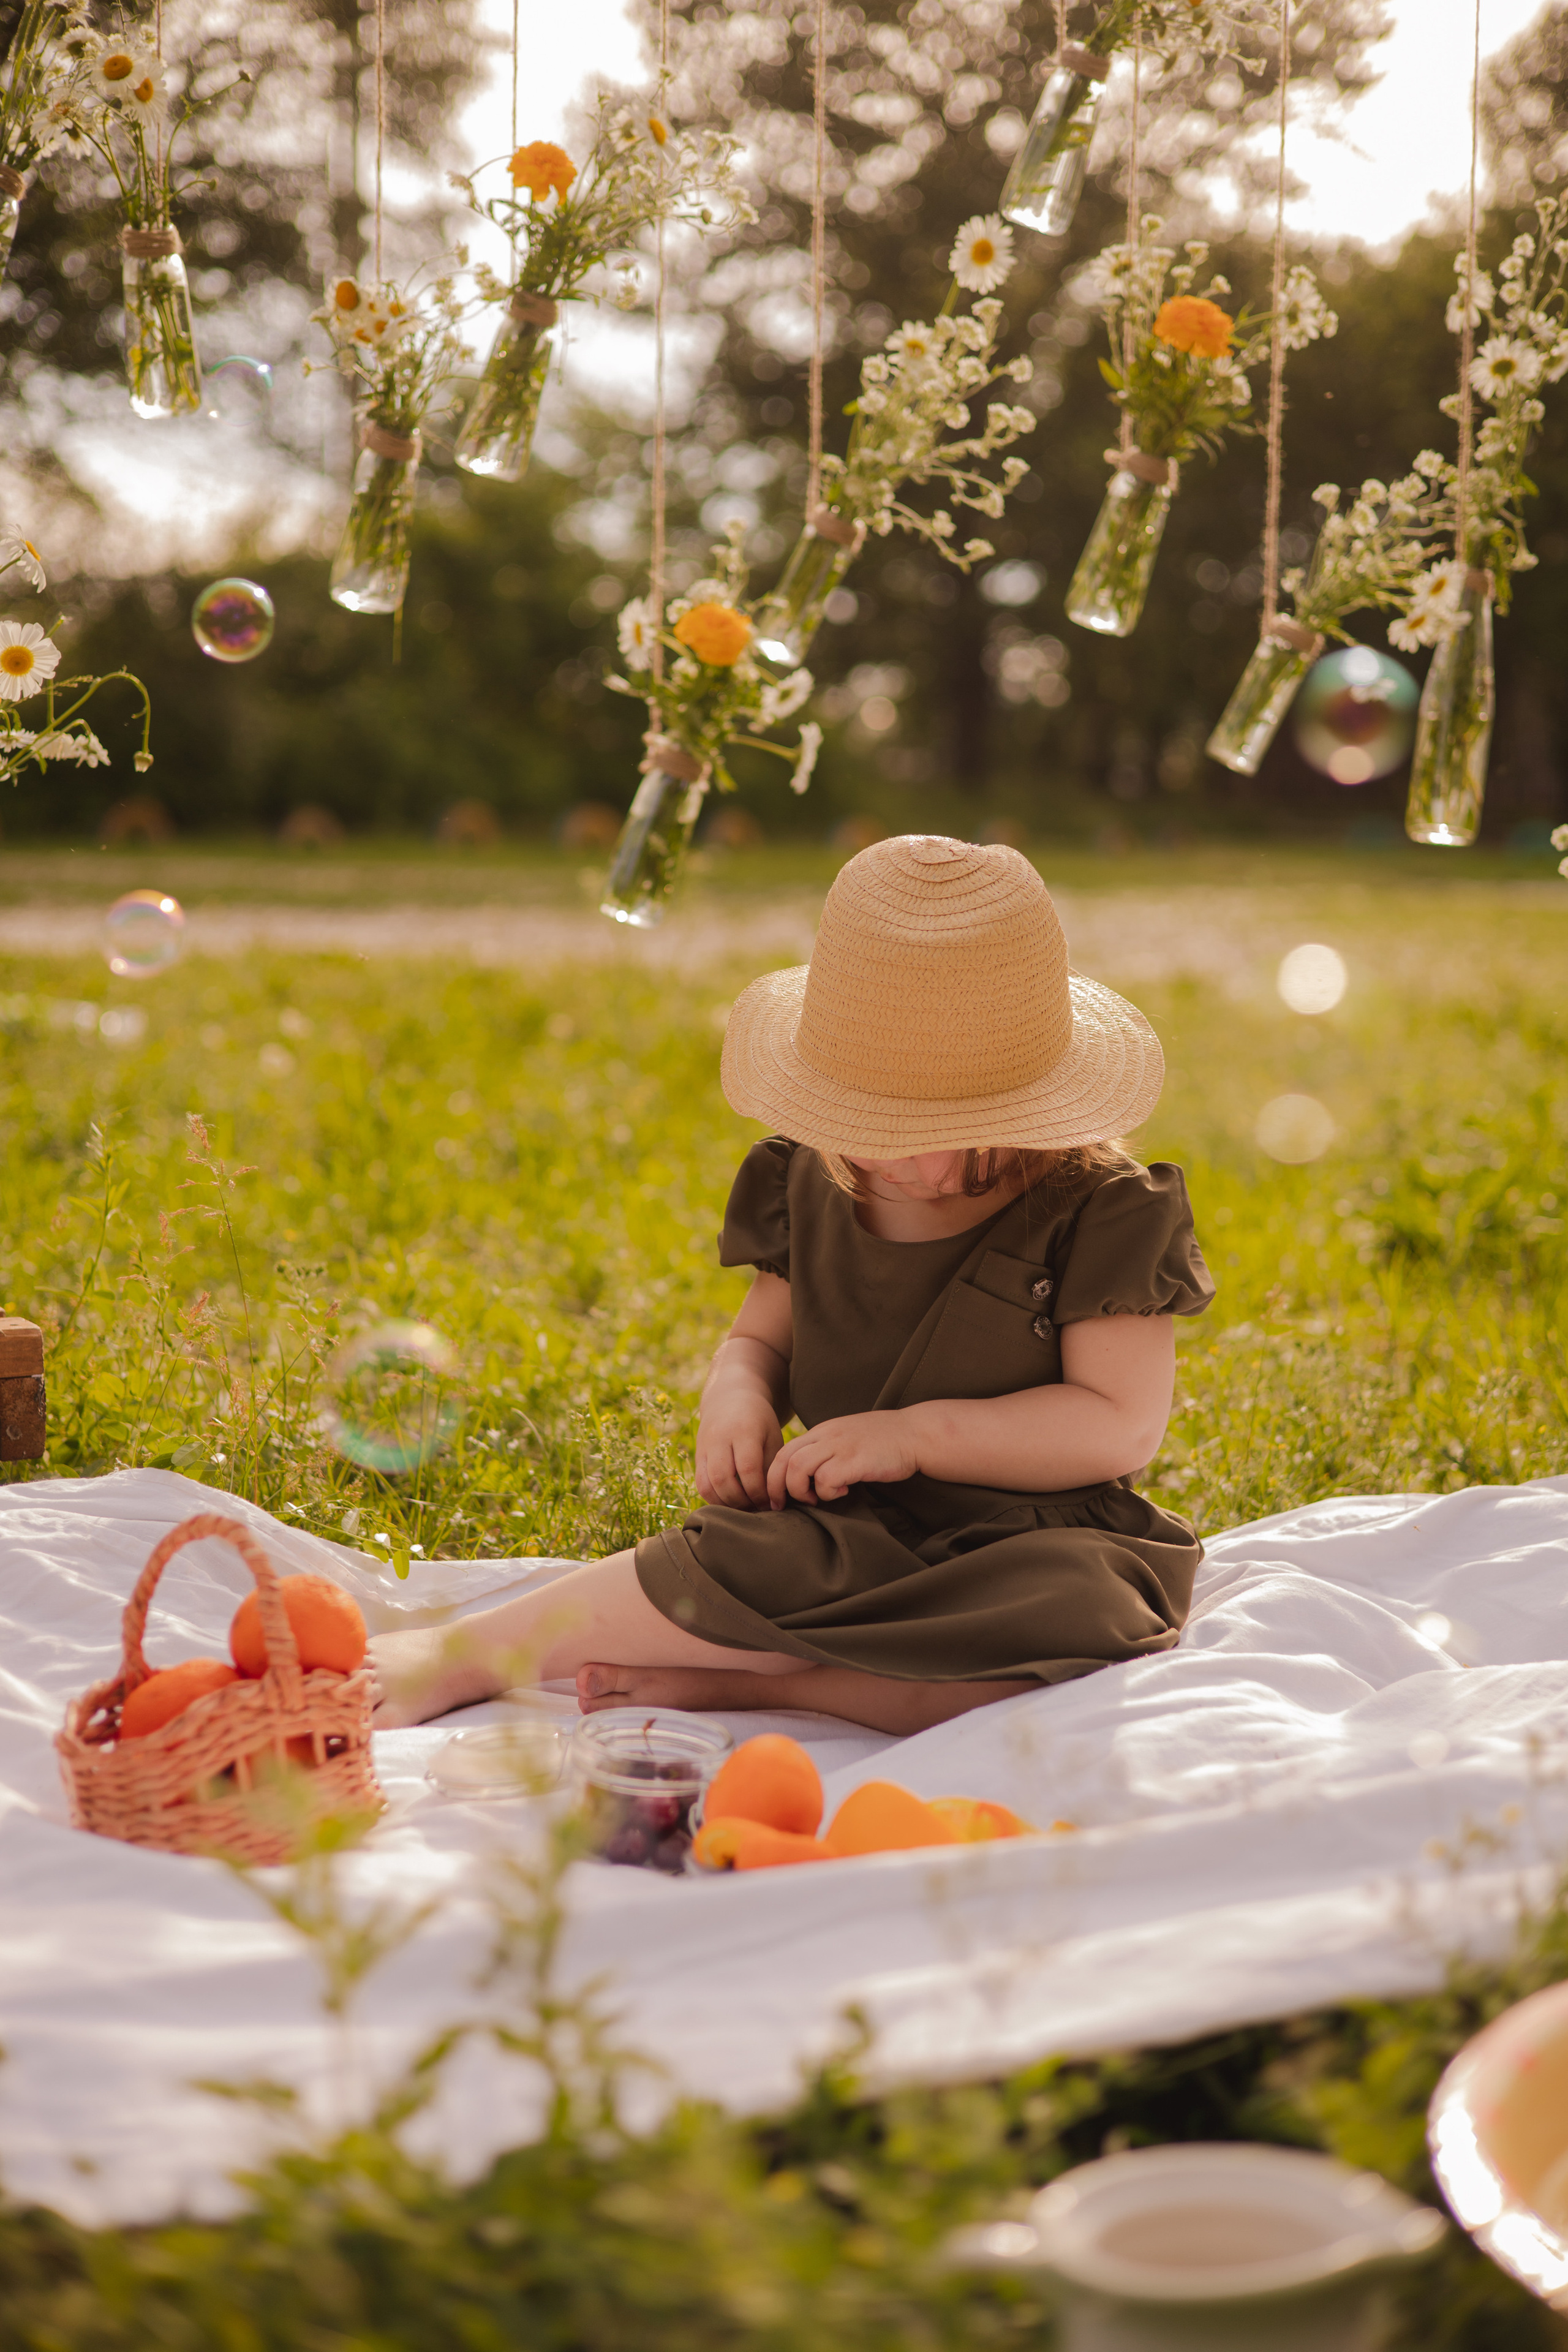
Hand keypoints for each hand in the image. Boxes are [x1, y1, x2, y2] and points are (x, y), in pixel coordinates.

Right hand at [696, 1392, 783, 1509]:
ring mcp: (705, 1447)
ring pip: (708, 1485)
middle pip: (724, 1480)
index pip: (748, 1469)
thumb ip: (771, 1467)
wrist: (729, 1398)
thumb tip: (774, 1503)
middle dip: (742, 1502)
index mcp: (744, 1430)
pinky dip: (714, 1499)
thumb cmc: (759, 1422)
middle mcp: (719, 1438)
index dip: (759, 1493)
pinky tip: (730, 1503)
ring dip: (726, 1504)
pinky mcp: (697, 1455)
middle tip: (757, 1509)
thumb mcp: (772, 1437)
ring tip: (745, 1508)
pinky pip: (700, 1484)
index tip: (771, 1503)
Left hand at [766, 1410, 919, 1507]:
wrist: (916, 1434)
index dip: (774, 1476)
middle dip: (777, 1487)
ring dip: (801, 1490)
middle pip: (784, 1459)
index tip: (778, 1496)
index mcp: (823, 1431)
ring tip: (817, 1498)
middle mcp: (827, 1435)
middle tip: (783, 1505)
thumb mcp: (849, 1438)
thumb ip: (828, 1451)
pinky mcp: (854, 1460)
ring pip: (798, 1468)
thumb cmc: (886, 1441)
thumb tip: (810, 1477)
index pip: (785, 1450)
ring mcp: (840, 1446)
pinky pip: (825, 1479)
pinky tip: (844, 1491)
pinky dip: (828, 1492)